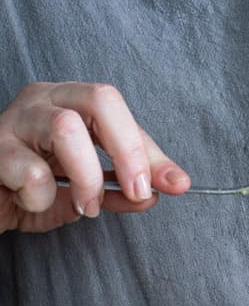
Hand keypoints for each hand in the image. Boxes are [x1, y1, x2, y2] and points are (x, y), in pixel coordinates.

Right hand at [0, 82, 189, 232]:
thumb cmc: (33, 189)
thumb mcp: (89, 190)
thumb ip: (123, 188)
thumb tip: (163, 189)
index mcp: (72, 103)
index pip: (123, 116)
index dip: (152, 153)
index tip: (176, 185)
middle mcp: (45, 100)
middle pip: (101, 100)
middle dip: (129, 151)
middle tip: (137, 191)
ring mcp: (15, 120)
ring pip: (66, 129)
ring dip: (87, 177)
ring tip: (86, 206)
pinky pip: (30, 171)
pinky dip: (43, 197)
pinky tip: (35, 202)